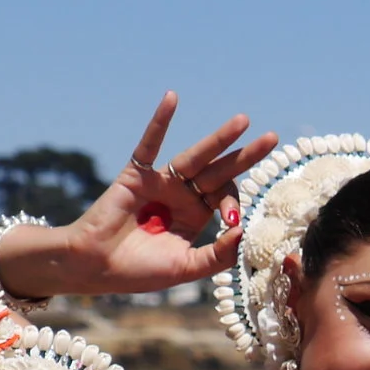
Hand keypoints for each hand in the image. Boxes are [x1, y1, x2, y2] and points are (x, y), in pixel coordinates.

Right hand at [37, 98, 279, 298]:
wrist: (96, 267)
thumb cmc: (138, 271)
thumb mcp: (187, 267)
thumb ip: (218, 254)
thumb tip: (245, 230)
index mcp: (196, 216)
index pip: (225, 198)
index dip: (233, 205)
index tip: (230, 221)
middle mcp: (182, 195)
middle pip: (219, 171)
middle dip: (246, 156)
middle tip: (273, 139)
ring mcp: (161, 182)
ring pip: (195, 156)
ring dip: (219, 138)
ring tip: (243, 121)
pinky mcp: (137, 173)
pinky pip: (150, 143)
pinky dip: (160, 120)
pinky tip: (172, 98)